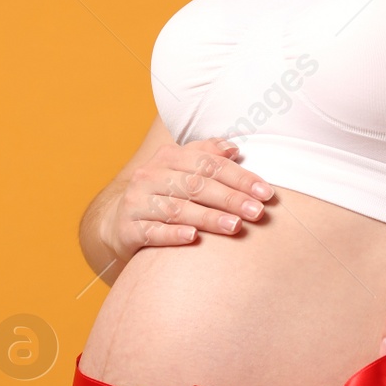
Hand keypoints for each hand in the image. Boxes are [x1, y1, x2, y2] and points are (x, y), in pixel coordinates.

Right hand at [100, 137, 274, 259]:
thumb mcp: (181, 170)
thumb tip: (233, 148)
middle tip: (257, 212)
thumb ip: (206, 155)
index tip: (266, 193)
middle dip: (230, 199)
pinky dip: (173, 235)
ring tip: (235, 226)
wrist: (119, 221)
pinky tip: (194, 238)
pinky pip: (152, 232)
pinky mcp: (127, 229)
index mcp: (167, 158)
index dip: (239, 177)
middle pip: (195, 186)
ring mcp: (136, 203)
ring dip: (208, 218)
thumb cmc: (163, 194)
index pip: (208, 164)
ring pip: (177, 209)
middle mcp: (149, 176)